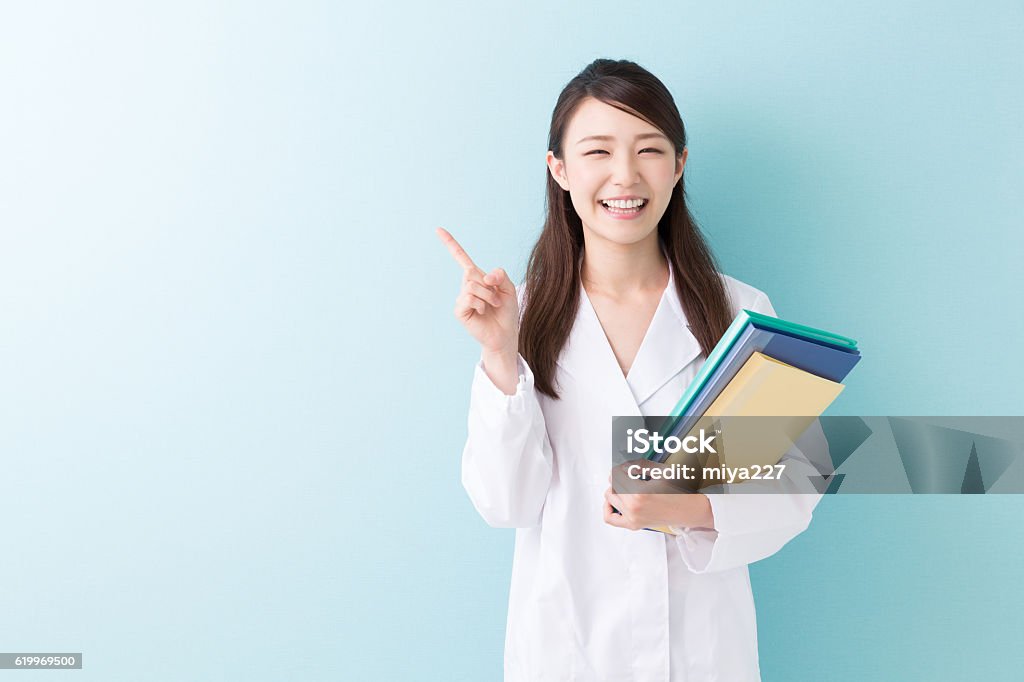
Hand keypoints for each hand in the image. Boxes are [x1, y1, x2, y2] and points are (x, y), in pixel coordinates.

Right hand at [436, 227, 518, 354]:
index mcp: (477, 278)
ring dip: (488, 296)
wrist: (505, 334)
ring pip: (472, 285)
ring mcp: (462, 298)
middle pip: (472, 271)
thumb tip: (485, 276)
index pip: (461, 258)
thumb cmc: (506, 312)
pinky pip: (469, 297)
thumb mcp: (509, 288)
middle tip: (496, 299)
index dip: (450, 243)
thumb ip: (500, 275)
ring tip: (492, 306)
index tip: (438, 229)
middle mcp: (466, 286)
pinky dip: (480, 304)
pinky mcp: (460, 310)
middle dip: (490, 285)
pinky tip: (482, 312)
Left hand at [603, 464, 714, 530]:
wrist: (688, 510)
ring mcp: (632, 518)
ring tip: (625, 486)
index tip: (626, 467)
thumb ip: (638, 466)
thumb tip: (624, 466)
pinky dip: (608, 508)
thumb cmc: (678, 492)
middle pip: (612, 486)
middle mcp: (633, 508)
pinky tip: (615, 501)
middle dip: (618, 478)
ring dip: (614, 489)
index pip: (615, 475)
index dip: (621, 468)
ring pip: (609, 498)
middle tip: (628, 475)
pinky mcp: (633, 525)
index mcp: (639, 493)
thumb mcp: (660, 471)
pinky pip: (610, 518)